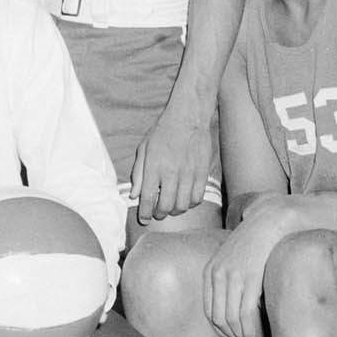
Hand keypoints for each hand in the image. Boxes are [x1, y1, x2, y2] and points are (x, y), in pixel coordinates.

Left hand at [130, 105, 216, 224]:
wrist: (188, 116)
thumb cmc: (163, 131)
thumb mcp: (144, 148)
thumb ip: (139, 173)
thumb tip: (134, 194)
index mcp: (154, 166)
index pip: (148, 199)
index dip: (144, 213)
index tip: (143, 219)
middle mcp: (171, 173)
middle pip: (166, 206)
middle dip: (159, 214)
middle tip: (157, 213)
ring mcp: (189, 174)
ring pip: (183, 205)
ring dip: (175, 211)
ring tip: (171, 207)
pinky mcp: (203, 173)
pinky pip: (197, 197)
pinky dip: (191, 203)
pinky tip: (186, 199)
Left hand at [204, 196, 298, 336]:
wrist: (268, 223)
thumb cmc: (252, 243)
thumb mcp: (230, 259)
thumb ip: (226, 279)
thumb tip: (230, 306)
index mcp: (210, 271)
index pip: (208, 310)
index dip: (217, 329)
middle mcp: (218, 274)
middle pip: (218, 317)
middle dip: (228, 335)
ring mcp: (233, 277)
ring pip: (231, 318)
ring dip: (239, 336)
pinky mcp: (250, 279)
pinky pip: (245, 313)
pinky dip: (247, 330)